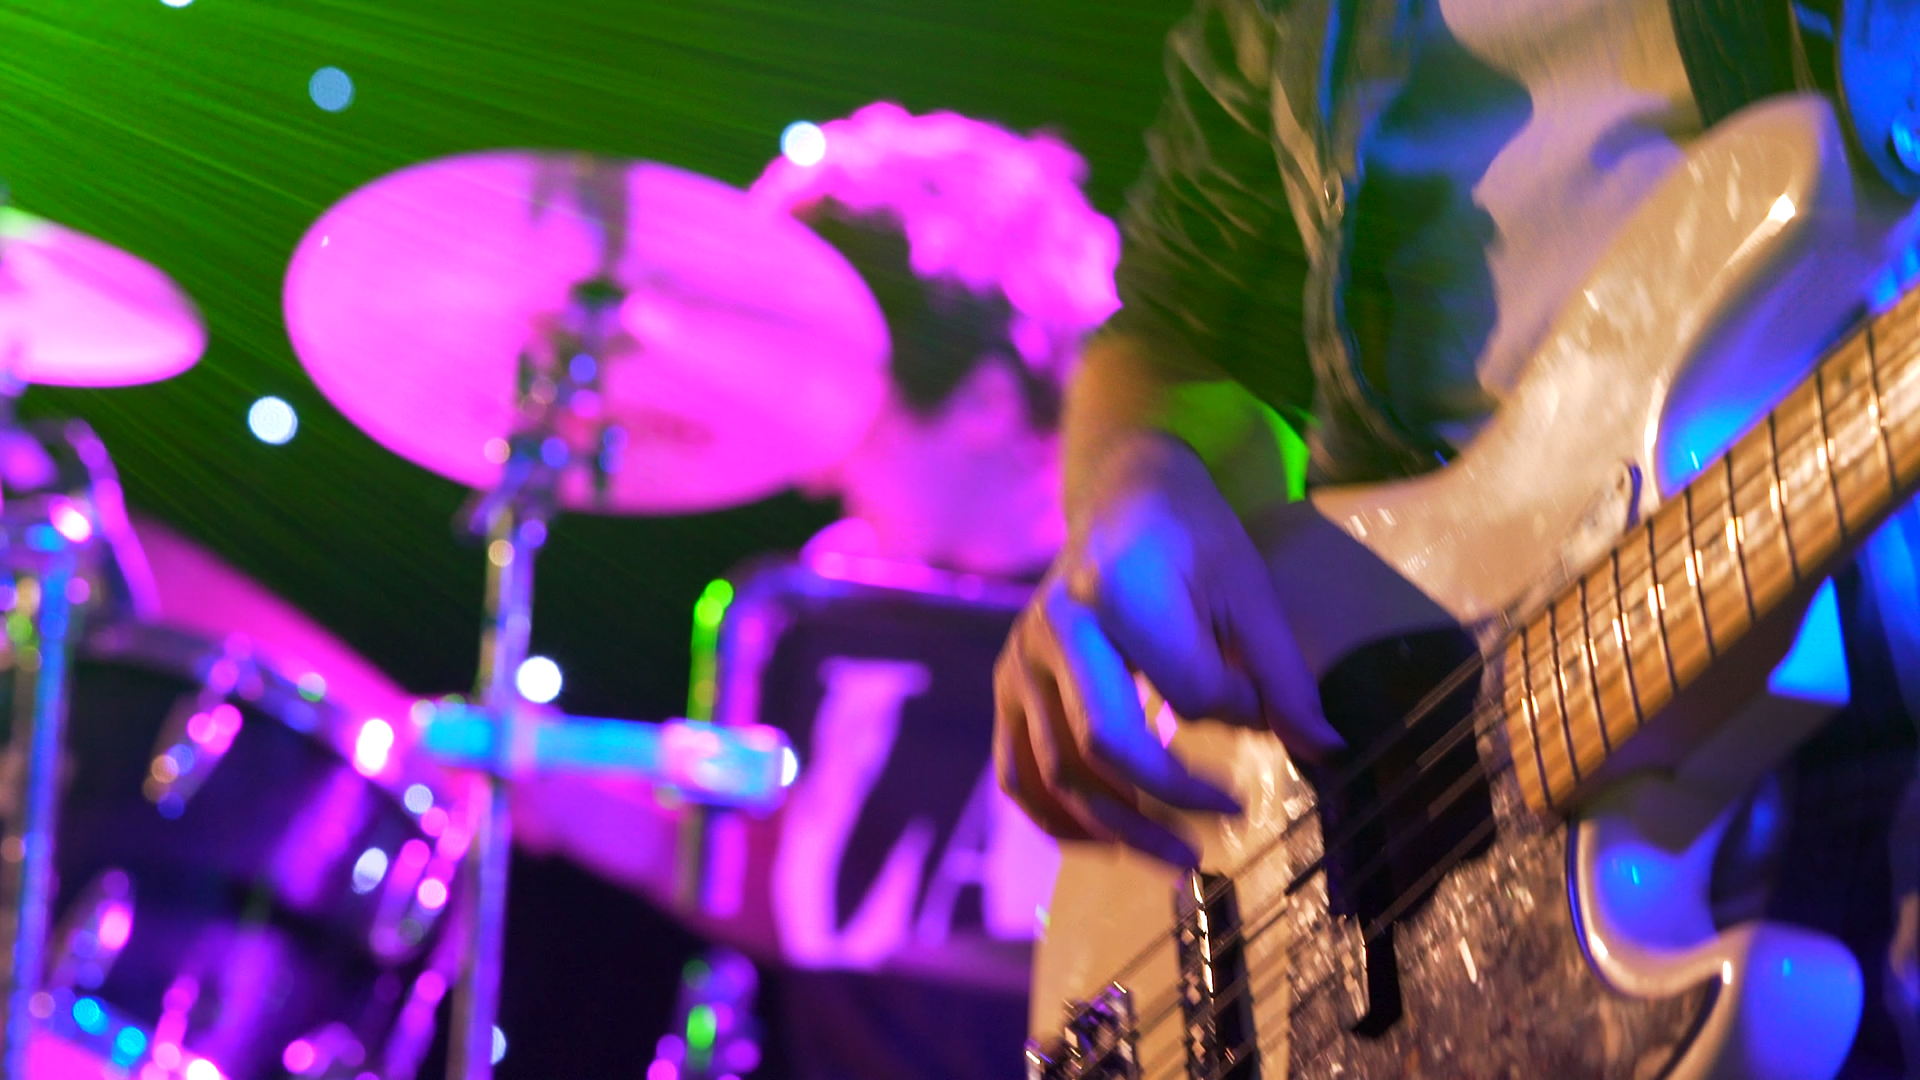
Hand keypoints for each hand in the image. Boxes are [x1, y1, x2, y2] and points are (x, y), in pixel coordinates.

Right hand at [994, 432, 1340, 866]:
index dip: (1239, 715)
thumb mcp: (1250, 592)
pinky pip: (1019, 774)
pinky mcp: (1007, 687)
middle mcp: (1054, 628)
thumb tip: (1326, 750)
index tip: (1268, 712)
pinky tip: (1111, 841)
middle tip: (1225, 830)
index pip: (1186, 692)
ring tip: (1179, 857)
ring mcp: (1020, 661)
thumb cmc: (1194, 541)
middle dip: (1169, 803)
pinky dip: (1060, 820)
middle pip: (1103, 746)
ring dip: (1118, 831)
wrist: (1122, 497)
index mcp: (1115, 591)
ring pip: (1056, 774)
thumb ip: (1283, 675)